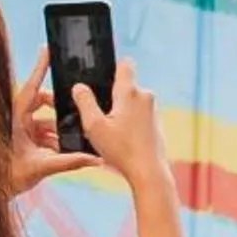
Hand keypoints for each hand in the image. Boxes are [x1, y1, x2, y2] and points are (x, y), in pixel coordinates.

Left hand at [7, 47, 98, 194]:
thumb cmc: (5, 178)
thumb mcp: (40, 168)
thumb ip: (68, 162)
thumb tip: (93, 158)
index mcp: (15, 119)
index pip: (31, 88)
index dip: (40, 68)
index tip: (47, 49)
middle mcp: (16, 120)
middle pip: (42, 103)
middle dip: (59, 109)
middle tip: (74, 114)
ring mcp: (19, 130)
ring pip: (45, 121)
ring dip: (59, 130)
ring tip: (74, 139)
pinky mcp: (23, 141)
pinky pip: (42, 134)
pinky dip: (54, 140)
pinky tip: (66, 149)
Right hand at [74, 58, 169, 194]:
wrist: (149, 173)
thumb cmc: (121, 150)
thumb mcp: (94, 126)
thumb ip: (84, 102)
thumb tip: (79, 87)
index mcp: (129, 92)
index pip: (125, 64)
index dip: (112, 67)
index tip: (102, 78)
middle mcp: (145, 97)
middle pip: (125, 86)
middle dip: (112, 96)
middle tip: (99, 115)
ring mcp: (153, 111)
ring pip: (132, 103)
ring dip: (121, 112)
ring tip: (110, 132)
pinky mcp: (156, 125)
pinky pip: (139, 116)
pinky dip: (130, 123)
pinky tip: (121, 140)